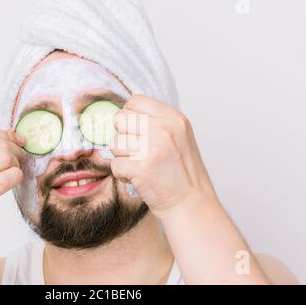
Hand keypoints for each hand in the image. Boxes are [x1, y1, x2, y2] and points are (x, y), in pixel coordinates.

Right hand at [0, 126, 24, 254]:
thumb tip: (12, 134)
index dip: (7, 136)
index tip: (17, 145)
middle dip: (16, 152)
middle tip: (18, 164)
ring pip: (6, 157)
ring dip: (17, 165)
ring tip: (13, 175)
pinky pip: (9, 177)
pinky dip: (17, 178)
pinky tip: (13, 184)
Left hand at [109, 95, 215, 216]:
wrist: (191, 204)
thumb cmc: (182, 173)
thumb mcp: (179, 137)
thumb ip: (155, 122)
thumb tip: (123, 114)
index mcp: (174, 118)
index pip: (135, 100)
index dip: (129, 115)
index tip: (134, 130)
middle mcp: (163, 130)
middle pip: (120, 119)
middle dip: (123, 136)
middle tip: (136, 151)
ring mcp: (152, 149)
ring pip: (114, 142)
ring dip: (122, 156)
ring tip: (139, 165)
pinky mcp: (141, 169)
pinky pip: (114, 165)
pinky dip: (122, 174)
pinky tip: (137, 178)